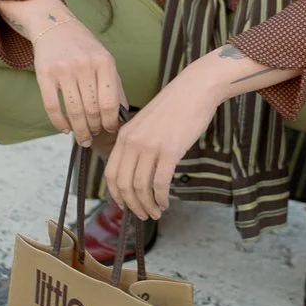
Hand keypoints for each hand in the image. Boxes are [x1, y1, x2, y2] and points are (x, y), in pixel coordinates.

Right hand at [31, 17, 129, 146]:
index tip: (110, 130)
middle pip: (92, 109)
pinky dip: (59, 123)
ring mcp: (64, 70)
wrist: (55, 26)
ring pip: (74, 111)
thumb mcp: (105, 60)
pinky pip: (52, 107)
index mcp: (104, 62)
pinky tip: (65, 129)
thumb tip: (122, 115)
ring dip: (79, 130)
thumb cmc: (84, 47)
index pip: (109, 102)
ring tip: (83, 138)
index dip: (111, 122)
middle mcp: (85, 65)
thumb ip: (115, 86)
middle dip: (95, 128)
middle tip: (95, 136)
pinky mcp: (45, 74)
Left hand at [105, 70, 218, 219]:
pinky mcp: (170, 150)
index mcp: (125, 135)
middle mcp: (133, 141)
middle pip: (124, 184)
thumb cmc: (174, 106)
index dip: (115, 194)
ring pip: (141, 186)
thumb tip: (137, 170)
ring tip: (156, 213)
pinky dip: (161, 197)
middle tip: (142, 215)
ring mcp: (150, 146)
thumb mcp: (146, 123)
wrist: (195, 89)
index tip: (124, 206)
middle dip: (132, 205)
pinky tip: (166, 202)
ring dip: (147, 205)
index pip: (111, 173)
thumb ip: (137, 143)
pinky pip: (160, 182)